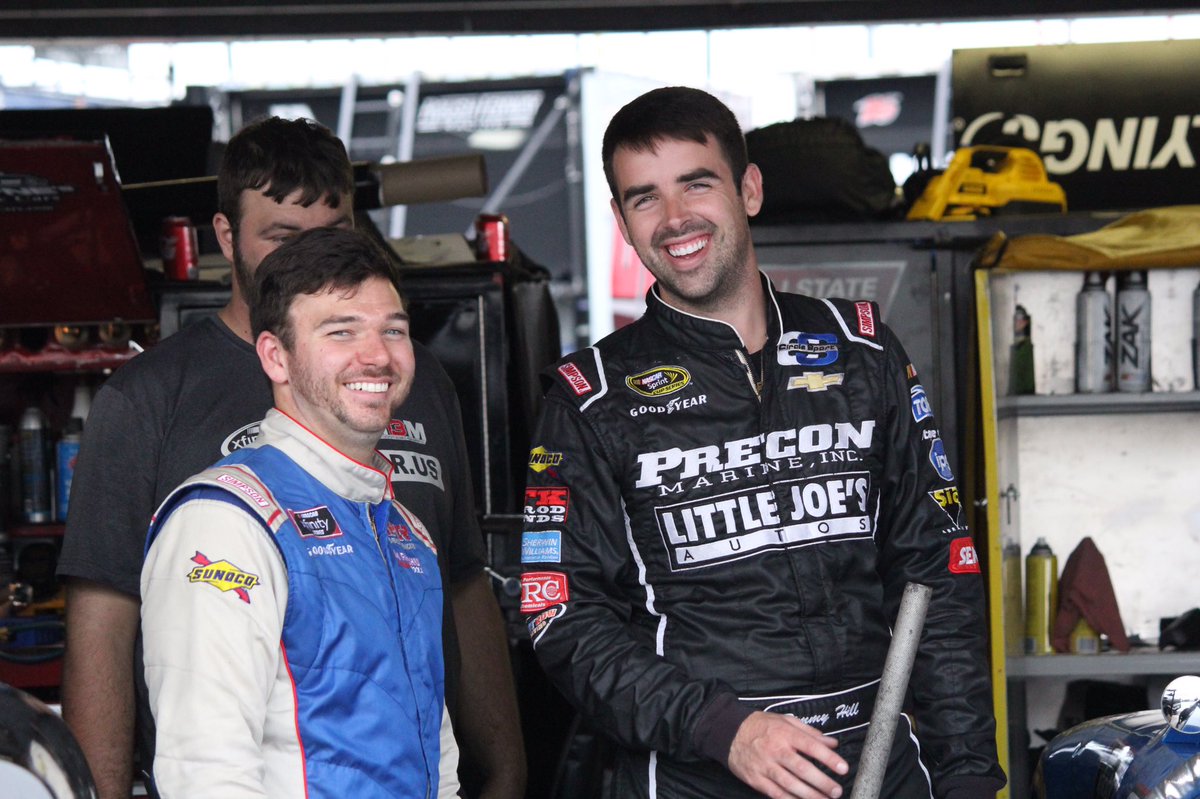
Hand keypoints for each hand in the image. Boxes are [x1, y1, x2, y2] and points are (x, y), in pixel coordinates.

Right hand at [726, 712, 848, 798]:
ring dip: (810, 795)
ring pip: (790, 784)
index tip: (843, 768)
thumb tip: (832, 743)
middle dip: (822, 781)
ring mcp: (765, 766)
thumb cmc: (761, 726)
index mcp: (785, 733)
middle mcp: (776, 750)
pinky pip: (776, 793)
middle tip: (837, 790)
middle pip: (802, 768)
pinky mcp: (756, 779)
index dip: (828, 758)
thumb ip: (810, 733)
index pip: (811, 746)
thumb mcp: (785, 721)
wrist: (729, 733)